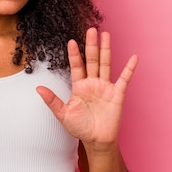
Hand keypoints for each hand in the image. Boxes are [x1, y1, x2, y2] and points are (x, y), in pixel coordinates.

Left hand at [37, 28, 137, 150]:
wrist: (96, 141)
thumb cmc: (80, 128)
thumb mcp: (63, 114)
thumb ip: (52, 101)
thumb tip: (38, 88)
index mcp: (80, 86)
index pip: (77, 66)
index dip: (74, 54)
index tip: (70, 41)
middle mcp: (93, 83)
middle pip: (92, 60)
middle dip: (91, 45)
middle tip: (90, 29)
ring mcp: (105, 87)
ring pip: (106, 64)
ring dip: (106, 50)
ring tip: (106, 35)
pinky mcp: (117, 94)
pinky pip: (124, 79)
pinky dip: (129, 68)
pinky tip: (134, 57)